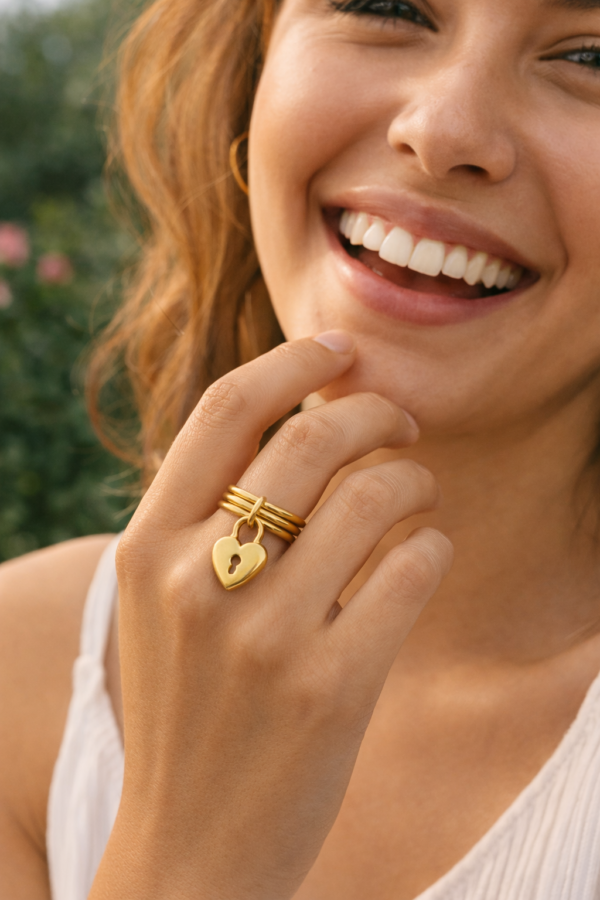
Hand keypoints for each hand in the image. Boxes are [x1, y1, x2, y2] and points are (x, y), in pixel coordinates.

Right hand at [90, 332, 452, 899]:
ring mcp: (265, 637)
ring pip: (374, 494)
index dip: (292, 361)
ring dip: (415, 477)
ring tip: (418, 493)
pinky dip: (434, 546)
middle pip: (313, 439)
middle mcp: (198, 581)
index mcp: (147, 548)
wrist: (190, 846)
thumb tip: (303, 418)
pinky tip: (426, 556)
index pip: (225, 410)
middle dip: (376, 411)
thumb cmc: (187, 709)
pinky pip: (414, 568)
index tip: (340, 349)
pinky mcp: (331, 688)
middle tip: (404, 423)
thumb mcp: (161, 603)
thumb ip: (208, 516)